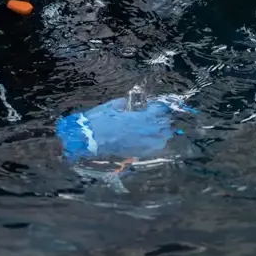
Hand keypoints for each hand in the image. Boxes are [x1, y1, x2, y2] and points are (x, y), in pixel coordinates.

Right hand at [56, 90, 191, 161]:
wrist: (90, 138)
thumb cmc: (99, 120)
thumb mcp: (111, 106)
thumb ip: (123, 103)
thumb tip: (127, 102)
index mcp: (139, 118)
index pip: (159, 112)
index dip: (159, 108)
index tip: (155, 106)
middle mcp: (145, 132)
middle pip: (165, 128)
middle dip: (163, 121)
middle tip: (156, 117)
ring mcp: (142, 144)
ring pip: (163, 140)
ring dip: (161, 134)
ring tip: (154, 129)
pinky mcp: (137, 153)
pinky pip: (154, 149)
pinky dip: (155, 143)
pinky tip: (149, 139)